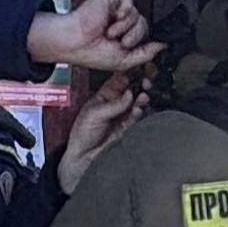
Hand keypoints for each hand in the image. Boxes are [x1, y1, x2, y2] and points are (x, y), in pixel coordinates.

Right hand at [29, 0, 157, 73]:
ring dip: (126, 28)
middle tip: (120, 43)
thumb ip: (147, 53)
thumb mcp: (126, 61)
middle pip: (145, 26)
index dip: (146, 40)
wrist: (75, 42)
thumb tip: (163, 46)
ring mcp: (118, 11)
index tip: (139, 46)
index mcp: (126, 37)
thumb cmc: (93, 53)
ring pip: (139, 15)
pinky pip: (130, 2)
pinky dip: (124, 13)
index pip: (147, 36)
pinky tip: (114, 19)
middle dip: (135, 37)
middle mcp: (123, 24)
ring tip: (110, 33)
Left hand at [57, 71, 148, 193]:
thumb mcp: (93, 114)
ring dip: (141, 98)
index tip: (137, 69)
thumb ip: (113, 104)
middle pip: (131, 90)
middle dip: (139, 85)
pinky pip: (136, 117)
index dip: (128, 74)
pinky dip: (138, 112)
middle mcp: (114, 104)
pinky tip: (137, 109)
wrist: (85, 157)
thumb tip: (129, 94)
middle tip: (145, 82)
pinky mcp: (128, 127)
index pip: (118, 81)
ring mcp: (122, 115)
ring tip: (143, 96)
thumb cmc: (82, 135)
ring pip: (136, 102)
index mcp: (102, 96)